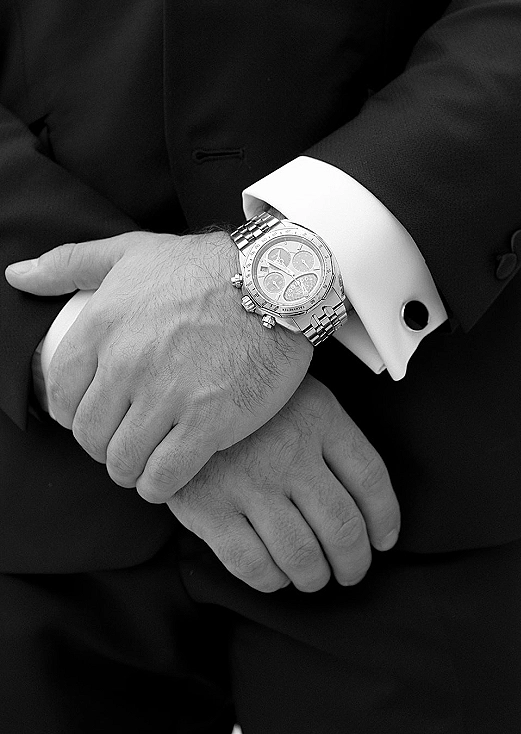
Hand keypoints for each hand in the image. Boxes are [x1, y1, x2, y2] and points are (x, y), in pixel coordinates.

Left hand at [5, 231, 311, 501]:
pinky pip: (164, 477)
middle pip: (90, 436)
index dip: (76, 413)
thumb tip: (17, 275)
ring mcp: (168, 396)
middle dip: (103, 445)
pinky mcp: (208, 422)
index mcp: (103, 325)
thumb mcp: (133, 250)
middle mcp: (128, 363)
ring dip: (130, 468)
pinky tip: (169, 474)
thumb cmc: (206, 266)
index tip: (97, 415)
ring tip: (147, 459)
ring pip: (122, 462)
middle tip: (125, 440)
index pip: (62, 397)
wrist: (278, 281)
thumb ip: (69, 263)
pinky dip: (160, 485)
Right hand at [169, 375, 399, 591]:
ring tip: (313, 576)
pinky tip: (274, 573)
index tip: (383, 541)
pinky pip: (252, 564)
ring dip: (314, 576)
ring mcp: (248, 481)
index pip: (370, 479)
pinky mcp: (208, 507)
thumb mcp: (298, 394)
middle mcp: (289, 451)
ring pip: (302, 554)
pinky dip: (271, 579)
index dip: (385, 520)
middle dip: (354, 562)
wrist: (175, 391)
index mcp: (319, 417)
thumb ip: (332, 437)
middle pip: (342, 527)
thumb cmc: (246, 400)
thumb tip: (369, 506)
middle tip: (351, 570)